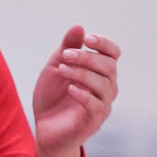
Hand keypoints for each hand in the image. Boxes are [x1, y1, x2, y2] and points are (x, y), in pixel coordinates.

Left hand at [32, 26, 120, 156]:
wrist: (43, 129)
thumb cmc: (52, 98)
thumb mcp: (55, 68)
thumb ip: (67, 48)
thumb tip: (79, 27)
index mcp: (100, 73)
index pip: (113, 54)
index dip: (104, 44)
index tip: (87, 38)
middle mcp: (106, 88)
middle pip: (109, 67)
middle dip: (87, 58)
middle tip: (65, 56)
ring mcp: (102, 106)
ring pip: (104, 85)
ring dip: (82, 73)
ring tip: (62, 70)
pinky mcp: (93, 122)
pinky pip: (96, 106)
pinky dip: (83, 94)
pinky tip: (69, 88)